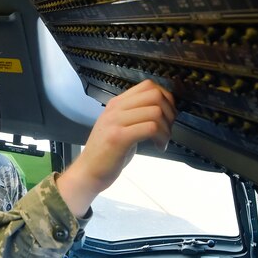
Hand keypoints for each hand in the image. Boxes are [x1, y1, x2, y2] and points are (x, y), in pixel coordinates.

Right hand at [57, 80, 176, 215]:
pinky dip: (161, 138)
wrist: (88, 172)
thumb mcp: (119, 127)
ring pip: (155, 112)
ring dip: (166, 129)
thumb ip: (135, 115)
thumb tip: (162, 110)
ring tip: (162, 141)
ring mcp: (115, 122)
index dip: (166, 98)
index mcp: (117, 104)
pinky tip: (158, 147)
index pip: (148, 86)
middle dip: (169, 113)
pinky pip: (150, 128)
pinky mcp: (119, 138)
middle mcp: (115, 109)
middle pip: (155, 95)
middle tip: (167, 129)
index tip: (167, 116)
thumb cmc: (107, 153)